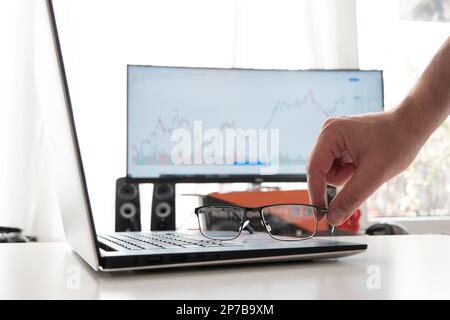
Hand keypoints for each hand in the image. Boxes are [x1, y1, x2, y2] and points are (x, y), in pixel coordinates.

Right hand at [306, 109, 425, 225]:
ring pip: (328, 172)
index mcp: (331, 133)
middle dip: (339, 181)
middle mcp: (328, 133)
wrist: (412, 126)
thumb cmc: (397, 140)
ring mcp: (334, 139)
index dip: (316, 194)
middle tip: (356, 186)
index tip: (320, 215)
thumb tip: (333, 218)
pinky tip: (363, 166)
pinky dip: (349, 173)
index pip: (314, 169)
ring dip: (345, 178)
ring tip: (364, 169)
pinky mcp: (341, 145)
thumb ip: (351, 197)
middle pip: (319, 171)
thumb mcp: (375, 174)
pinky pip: (337, 168)